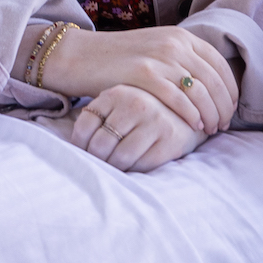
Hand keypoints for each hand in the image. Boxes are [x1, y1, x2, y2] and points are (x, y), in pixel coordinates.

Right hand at [41, 25, 238, 134]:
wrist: (80, 57)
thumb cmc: (118, 60)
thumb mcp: (155, 51)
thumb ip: (181, 61)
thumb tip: (209, 86)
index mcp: (181, 36)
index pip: (220, 64)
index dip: (230, 89)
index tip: (231, 108)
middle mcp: (174, 44)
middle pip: (214, 80)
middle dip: (224, 106)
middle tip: (223, 125)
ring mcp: (158, 57)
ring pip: (200, 91)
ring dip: (211, 113)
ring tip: (210, 130)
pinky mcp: (143, 74)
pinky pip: (177, 98)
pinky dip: (191, 114)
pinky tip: (194, 126)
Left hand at [71, 84, 206, 171]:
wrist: (189, 111)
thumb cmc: (144, 112)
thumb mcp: (119, 104)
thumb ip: (99, 115)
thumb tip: (74, 146)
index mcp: (116, 93)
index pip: (84, 126)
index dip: (80, 145)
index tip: (84, 152)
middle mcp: (135, 104)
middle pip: (100, 145)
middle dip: (97, 160)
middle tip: (101, 163)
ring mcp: (154, 121)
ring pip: (119, 158)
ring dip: (114, 167)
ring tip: (116, 165)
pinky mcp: (169, 139)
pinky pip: (141, 165)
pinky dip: (134, 169)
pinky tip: (136, 163)